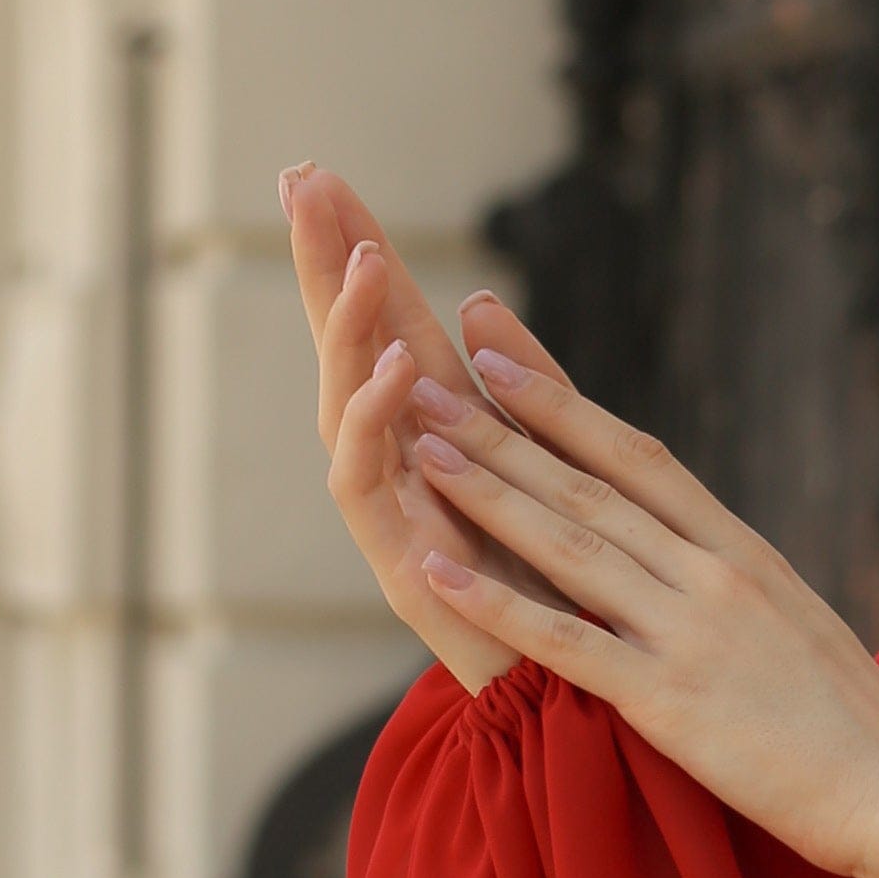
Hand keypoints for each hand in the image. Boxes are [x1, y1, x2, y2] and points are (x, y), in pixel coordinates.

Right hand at [282, 163, 559, 692]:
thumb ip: (523, 385)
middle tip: (301, 181)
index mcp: (442, 431)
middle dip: (324, 263)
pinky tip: (396, 369)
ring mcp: (392, 510)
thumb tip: (480, 299)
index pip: (388, 320)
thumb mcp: (550, 463)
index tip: (322, 172)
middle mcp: (402, 462)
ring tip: (360, 261)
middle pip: (350, 344)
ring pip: (349, 402)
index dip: (355, 247)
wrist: (577, 705)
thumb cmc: (562, 589)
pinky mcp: (397, 562)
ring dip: (351, 331)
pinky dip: (379, 422)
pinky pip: (370, 482)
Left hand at [383, 280, 878, 877]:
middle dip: (501, 425)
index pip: (640, 457)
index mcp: (744, 554)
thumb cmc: (859, 729)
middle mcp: (714, 577)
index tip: (500, 350)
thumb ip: (737, 592)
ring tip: (418, 440)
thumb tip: (693, 567)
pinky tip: (436, 574)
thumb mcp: (798, 630)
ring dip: (487, 490)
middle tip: (426, 370)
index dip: (562, 400)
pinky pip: (566, 642)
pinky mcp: (671, 702)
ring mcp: (692, 635)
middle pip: (590, 485)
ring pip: (570, 545)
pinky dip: (497, 605)